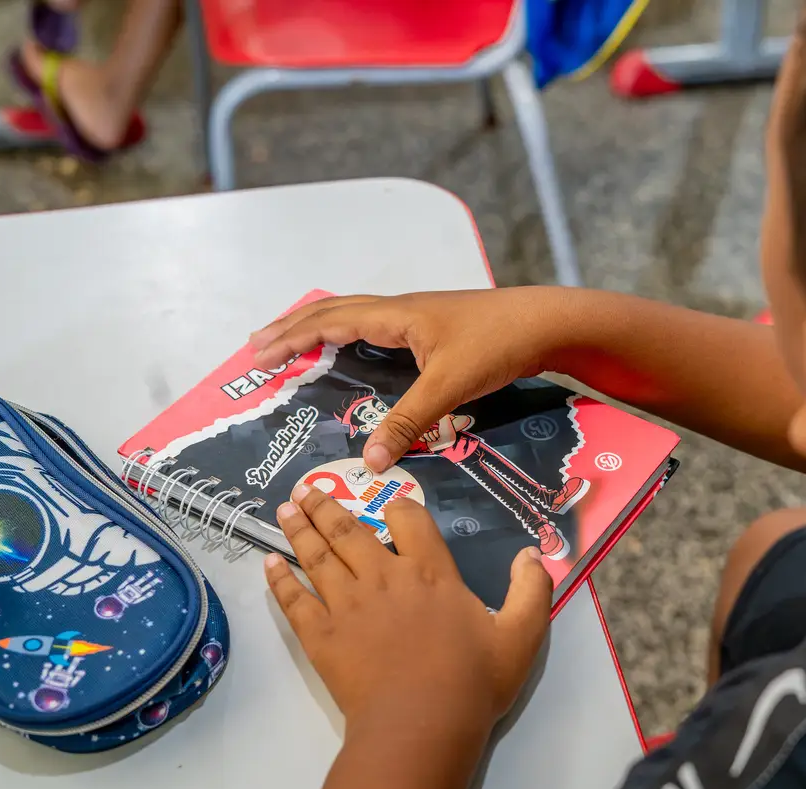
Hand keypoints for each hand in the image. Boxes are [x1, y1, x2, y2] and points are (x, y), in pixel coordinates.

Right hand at [249, 289, 581, 471]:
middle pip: (333, 311)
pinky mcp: (435, 327)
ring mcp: (418, 316)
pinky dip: (349, 334)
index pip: (328, 322)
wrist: (548, 323)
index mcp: (395, 316)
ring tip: (293, 343)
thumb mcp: (449, 387)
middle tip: (258, 347)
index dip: (291, 339)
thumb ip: (408, 422)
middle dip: (292, 328)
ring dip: (318, 328)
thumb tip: (368, 461)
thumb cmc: (497, 344)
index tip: (258, 356)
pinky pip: (375, 325)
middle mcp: (400, 310)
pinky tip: (353, 350)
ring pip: (354, 315)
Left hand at [264, 484, 552, 731]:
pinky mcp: (321, 635)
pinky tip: (269, 564)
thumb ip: (531, 590)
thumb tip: (535, 553)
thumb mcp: (521, 635)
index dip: (396, 505)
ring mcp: (347, 604)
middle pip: (349, 530)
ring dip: (299, 530)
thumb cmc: (472, 682)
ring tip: (285, 510)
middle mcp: (383, 577)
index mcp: (429, 572)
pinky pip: (295, 599)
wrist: (421, 726)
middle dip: (327, 505)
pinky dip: (280, 579)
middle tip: (305, 490)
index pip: (408, 519)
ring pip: (317, 556)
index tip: (386, 499)